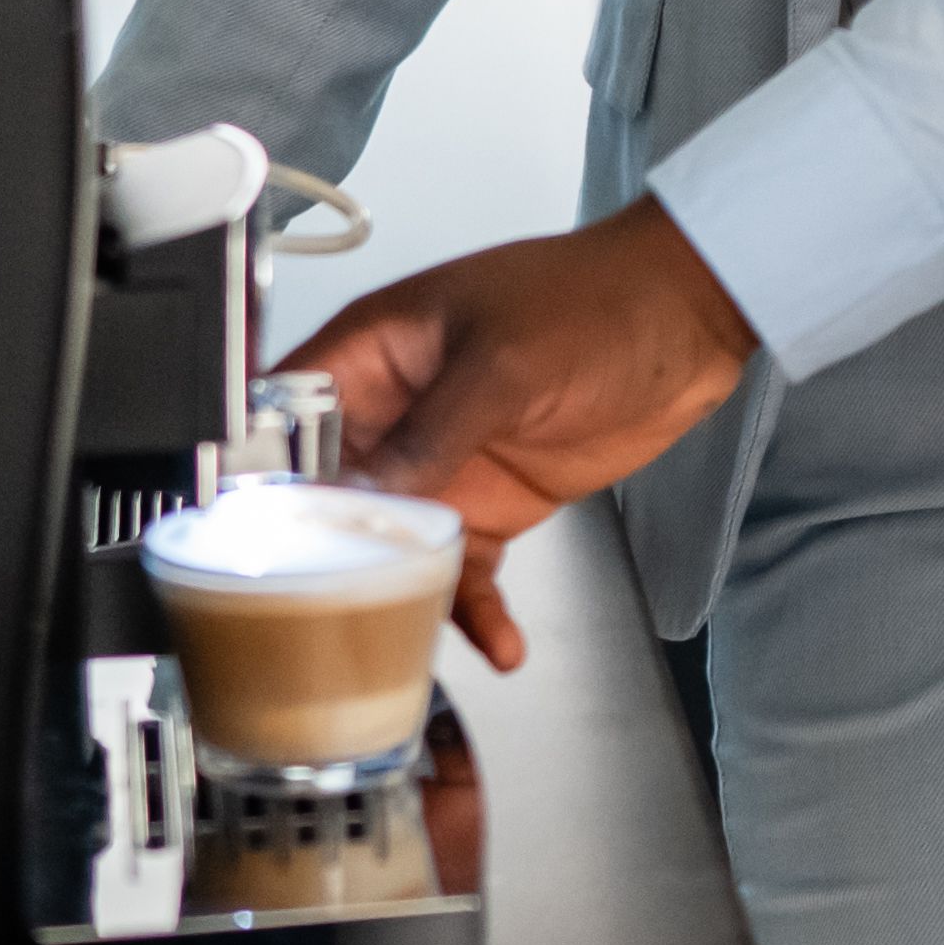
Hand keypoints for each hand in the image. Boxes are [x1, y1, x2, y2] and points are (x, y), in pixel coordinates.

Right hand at [284, 202, 759, 670]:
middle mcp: (396, 414)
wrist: (689, 319)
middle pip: (327, 498)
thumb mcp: (504, 363)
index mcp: (376, 352)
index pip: (286, 416)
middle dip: (322, 560)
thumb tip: (365, 494)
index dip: (260, 476)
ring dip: (400, 598)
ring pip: (391, 548)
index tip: (254, 541)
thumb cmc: (598, 299)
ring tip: (405, 645)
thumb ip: (432, 433)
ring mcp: (443, 464)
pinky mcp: (490, 504)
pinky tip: (497, 644)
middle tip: (323, 616)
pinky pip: (464, 570)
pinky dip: (474, 610)